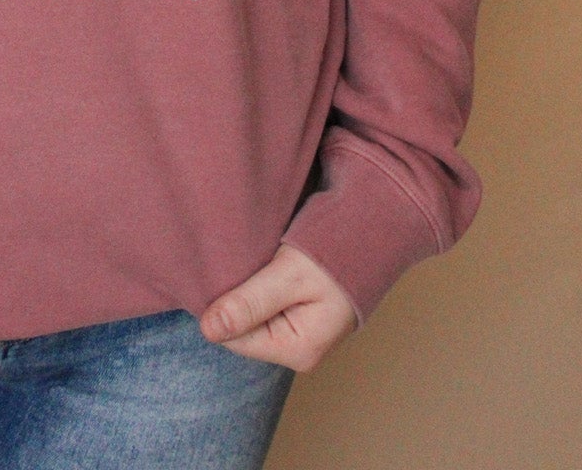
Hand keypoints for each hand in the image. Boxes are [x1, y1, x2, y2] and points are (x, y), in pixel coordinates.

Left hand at [199, 243, 358, 372]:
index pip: (234, 338)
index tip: (215, 272)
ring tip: (246, 261)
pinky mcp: (300, 317)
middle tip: (231, 261)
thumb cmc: (337, 253)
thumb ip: (250, 302)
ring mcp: (300, 334)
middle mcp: (298, 350)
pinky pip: (264, 307)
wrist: (373, 232)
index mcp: (297, 350)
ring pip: (251, 317)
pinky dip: (256, 287)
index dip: (218, 307)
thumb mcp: (290, 275)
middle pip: (242, 330)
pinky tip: (258, 266)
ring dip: (244, 291)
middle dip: (231, 299)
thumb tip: (208, 330)